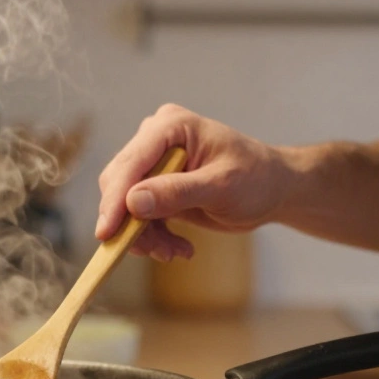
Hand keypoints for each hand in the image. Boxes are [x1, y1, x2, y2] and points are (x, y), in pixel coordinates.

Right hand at [95, 104, 286, 260]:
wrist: (271, 189)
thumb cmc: (255, 178)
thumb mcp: (221, 186)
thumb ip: (177, 192)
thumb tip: (133, 201)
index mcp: (170, 125)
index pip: (131, 163)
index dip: (116, 199)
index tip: (107, 233)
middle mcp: (155, 138)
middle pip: (120, 183)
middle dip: (133, 222)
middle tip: (157, 252)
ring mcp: (153, 161)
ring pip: (125, 204)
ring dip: (146, 235)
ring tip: (175, 252)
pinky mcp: (155, 184)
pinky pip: (138, 214)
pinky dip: (154, 235)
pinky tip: (180, 247)